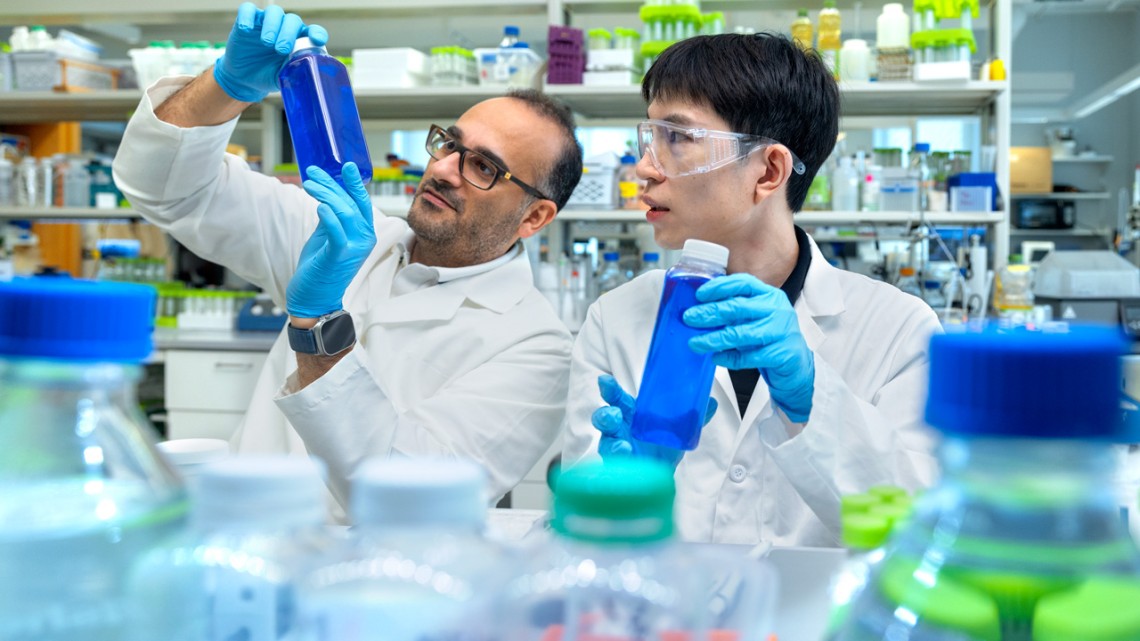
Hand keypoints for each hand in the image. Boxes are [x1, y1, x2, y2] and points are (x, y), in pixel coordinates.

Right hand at [213, 2, 328, 102]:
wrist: (245, 79)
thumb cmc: (269, 76)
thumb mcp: (283, 78)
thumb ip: (294, 76)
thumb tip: (307, 80)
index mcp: (299, 41)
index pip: (312, 31)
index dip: (317, 33)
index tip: (317, 40)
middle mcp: (284, 28)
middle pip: (292, 20)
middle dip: (288, 33)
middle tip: (282, 49)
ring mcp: (266, 22)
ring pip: (273, 12)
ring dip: (272, 25)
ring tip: (267, 42)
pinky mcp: (247, 21)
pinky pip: (248, 9)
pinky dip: (247, 16)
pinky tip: (246, 29)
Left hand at [286, 163, 375, 317]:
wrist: (315, 298)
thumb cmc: (321, 268)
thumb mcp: (327, 237)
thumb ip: (331, 218)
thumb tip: (326, 197)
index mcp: (364, 233)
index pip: (362, 202)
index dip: (354, 183)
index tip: (345, 166)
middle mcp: (364, 239)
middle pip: (351, 203)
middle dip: (332, 184)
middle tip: (313, 172)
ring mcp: (354, 248)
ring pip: (344, 212)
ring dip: (326, 195)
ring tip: (309, 184)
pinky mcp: (340, 256)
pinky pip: (336, 232)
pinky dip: (328, 216)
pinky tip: (319, 205)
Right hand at [591, 374, 717, 468]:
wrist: (660, 479)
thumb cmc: (661, 449)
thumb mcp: (677, 431)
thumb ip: (693, 417)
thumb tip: (712, 401)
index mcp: (630, 414)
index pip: (616, 398)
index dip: (609, 389)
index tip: (605, 381)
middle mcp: (617, 430)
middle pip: (603, 417)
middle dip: (605, 414)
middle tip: (614, 413)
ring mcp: (614, 449)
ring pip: (605, 442)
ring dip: (612, 441)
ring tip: (622, 442)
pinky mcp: (615, 469)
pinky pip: (612, 465)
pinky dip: (618, 461)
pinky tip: (625, 457)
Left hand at [684, 273, 813, 423]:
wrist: (796, 366)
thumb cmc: (771, 338)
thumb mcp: (756, 317)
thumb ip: (735, 311)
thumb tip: (700, 311)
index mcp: (769, 296)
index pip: (743, 283)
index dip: (719, 287)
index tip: (699, 295)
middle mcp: (776, 310)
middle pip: (737, 307)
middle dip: (709, 313)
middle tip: (689, 318)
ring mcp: (780, 331)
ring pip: (740, 334)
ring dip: (714, 338)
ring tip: (695, 343)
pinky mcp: (781, 354)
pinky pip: (748, 356)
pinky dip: (729, 358)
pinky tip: (716, 357)